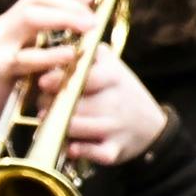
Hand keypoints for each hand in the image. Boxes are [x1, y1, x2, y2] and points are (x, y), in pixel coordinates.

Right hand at [0, 0, 98, 146]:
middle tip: (94, 20)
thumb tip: (91, 27)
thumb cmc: (17, 87)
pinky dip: (50, 54)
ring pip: (31, 17)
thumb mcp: (38, 57)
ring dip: (64, 19)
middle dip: (71, 3)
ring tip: (88, 29)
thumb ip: (56, 41)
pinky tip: (70, 56)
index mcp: (15, 19)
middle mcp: (5, 26)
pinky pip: (24, 56)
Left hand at [35, 42, 167, 166]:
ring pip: (75, 127)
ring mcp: (116, 127)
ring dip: (56, 126)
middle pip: (72, 104)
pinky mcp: (115, 150)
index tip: (42, 82)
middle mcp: (116, 102)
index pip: (82, 77)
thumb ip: (90, 53)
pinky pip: (91, 153)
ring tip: (47, 120)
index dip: (59, 80)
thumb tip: (64, 43)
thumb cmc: (121, 93)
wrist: (152, 127)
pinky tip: (69, 145)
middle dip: (50, 104)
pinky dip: (77, 150)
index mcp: (114, 77)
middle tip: (42, 103)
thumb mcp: (113, 66)